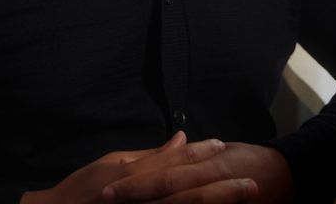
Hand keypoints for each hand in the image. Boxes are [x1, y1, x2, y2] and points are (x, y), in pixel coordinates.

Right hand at [19, 132, 255, 203]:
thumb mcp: (114, 162)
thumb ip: (151, 155)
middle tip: (251, 183)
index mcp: (134, 178)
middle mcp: (141, 200)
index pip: (174, 165)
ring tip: (244, 200)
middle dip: (222, 190)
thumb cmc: (83, 189)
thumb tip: (182, 138)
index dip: (201, 156)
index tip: (224, 146)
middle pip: (188, 195)